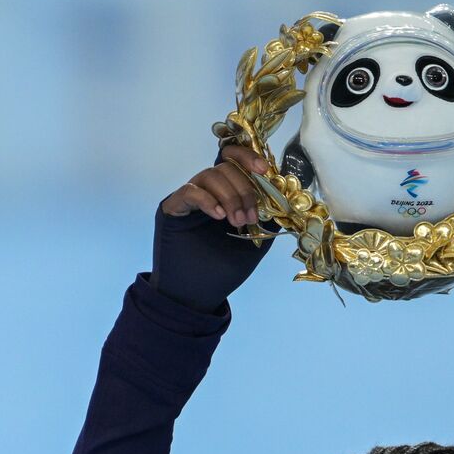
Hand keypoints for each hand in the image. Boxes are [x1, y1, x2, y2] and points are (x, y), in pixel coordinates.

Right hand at [152, 146, 275, 312]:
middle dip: (243, 189)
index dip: (248, 158)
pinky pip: (190, 191)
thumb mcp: (255, 242)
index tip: (264, 169)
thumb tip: (281, 196)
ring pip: (210, 175)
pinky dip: (207, 200)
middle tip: (249, 217)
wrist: (196, 295)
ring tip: (236, 221)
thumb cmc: (222, 271)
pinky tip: (219, 216)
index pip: (235, 162)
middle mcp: (208, 192)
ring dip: (230, 196)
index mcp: (227, 196)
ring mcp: (189, 199)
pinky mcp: (172, 208)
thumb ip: (266, 218)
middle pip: (226, 167)